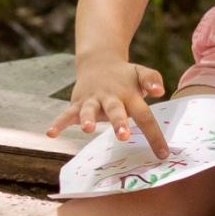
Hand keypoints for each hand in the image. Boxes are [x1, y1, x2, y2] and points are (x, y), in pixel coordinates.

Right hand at [51, 57, 169, 157]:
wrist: (98, 61)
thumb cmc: (124, 77)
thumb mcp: (141, 73)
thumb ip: (151, 80)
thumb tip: (160, 91)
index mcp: (130, 95)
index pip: (145, 116)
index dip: (154, 135)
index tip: (163, 154)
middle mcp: (111, 98)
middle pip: (116, 111)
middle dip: (119, 123)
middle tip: (123, 136)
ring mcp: (92, 100)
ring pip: (89, 110)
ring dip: (88, 119)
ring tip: (87, 129)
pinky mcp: (77, 103)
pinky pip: (67, 113)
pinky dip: (59, 123)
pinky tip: (51, 134)